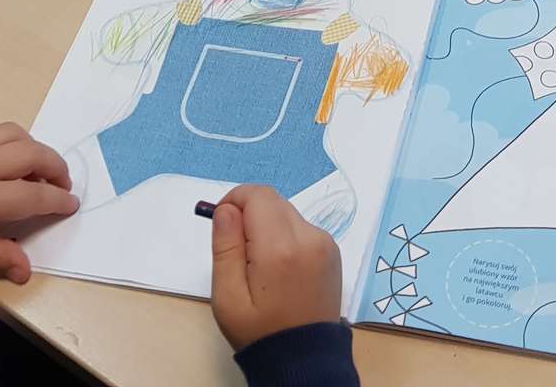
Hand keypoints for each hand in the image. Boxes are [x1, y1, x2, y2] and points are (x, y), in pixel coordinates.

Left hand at [0, 122, 78, 284]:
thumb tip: (26, 268)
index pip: (34, 195)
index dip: (57, 200)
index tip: (70, 205)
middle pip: (32, 154)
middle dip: (55, 167)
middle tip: (62, 184)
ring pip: (14, 133)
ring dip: (34, 147)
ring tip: (36, 166)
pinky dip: (8, 139)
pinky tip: (1, 157)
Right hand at [209, 184, 343, 352]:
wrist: (304, 359)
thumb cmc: (259, 332)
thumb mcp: (228, 296)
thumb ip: (226, 247)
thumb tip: (227, 209)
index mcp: (279, 248)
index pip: (257, 196)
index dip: (234, 201)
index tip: (223, 224)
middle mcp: (308, 237)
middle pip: (273, 201)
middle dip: (250, 214)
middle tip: (237, 250)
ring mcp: (325, 243)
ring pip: (287, 213)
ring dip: (268, 226)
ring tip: (258, 266)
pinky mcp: (332, 251)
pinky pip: (302, 228)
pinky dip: (285, 237)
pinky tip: (279, 269)